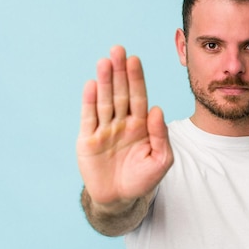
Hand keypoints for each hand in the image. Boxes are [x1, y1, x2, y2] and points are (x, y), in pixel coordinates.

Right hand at [76, 45, 173, 208]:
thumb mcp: (161, 160)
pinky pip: (89, 118)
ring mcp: (103, 129)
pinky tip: (91, 85)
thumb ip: (161, 136)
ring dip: (104, 81)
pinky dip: (89, 102)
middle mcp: (121, 122)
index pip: (138, 96)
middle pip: (120, 93)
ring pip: (104, 101)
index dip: (136, 78)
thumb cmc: (143, 179)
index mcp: (141, 125)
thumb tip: (157, 109)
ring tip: (104, 62)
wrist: (120, 198)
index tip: (135, 60)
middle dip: (119, 72)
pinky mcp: (87, 140)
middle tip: (118, 50)